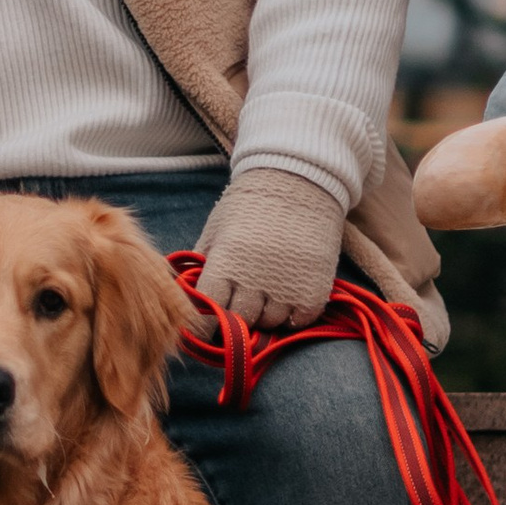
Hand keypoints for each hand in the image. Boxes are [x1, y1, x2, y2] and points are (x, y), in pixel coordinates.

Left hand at [194, 165, 345, 331]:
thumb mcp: (217, 229)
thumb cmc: (250, 204)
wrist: (299, 180)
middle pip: (240, 322)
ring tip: (266, 293)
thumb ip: (203, 264)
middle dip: (237, 316)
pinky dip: (292, 316)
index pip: (209, 313)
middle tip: (240, 301)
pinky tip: (287, 297)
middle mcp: (254, 281)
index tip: (212, 318)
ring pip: (269, 324)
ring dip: (265, 315)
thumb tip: (191, 295)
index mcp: (225, 264)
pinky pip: (299, 322)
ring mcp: (286, 288)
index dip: (208, 320)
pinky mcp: (314, 290)